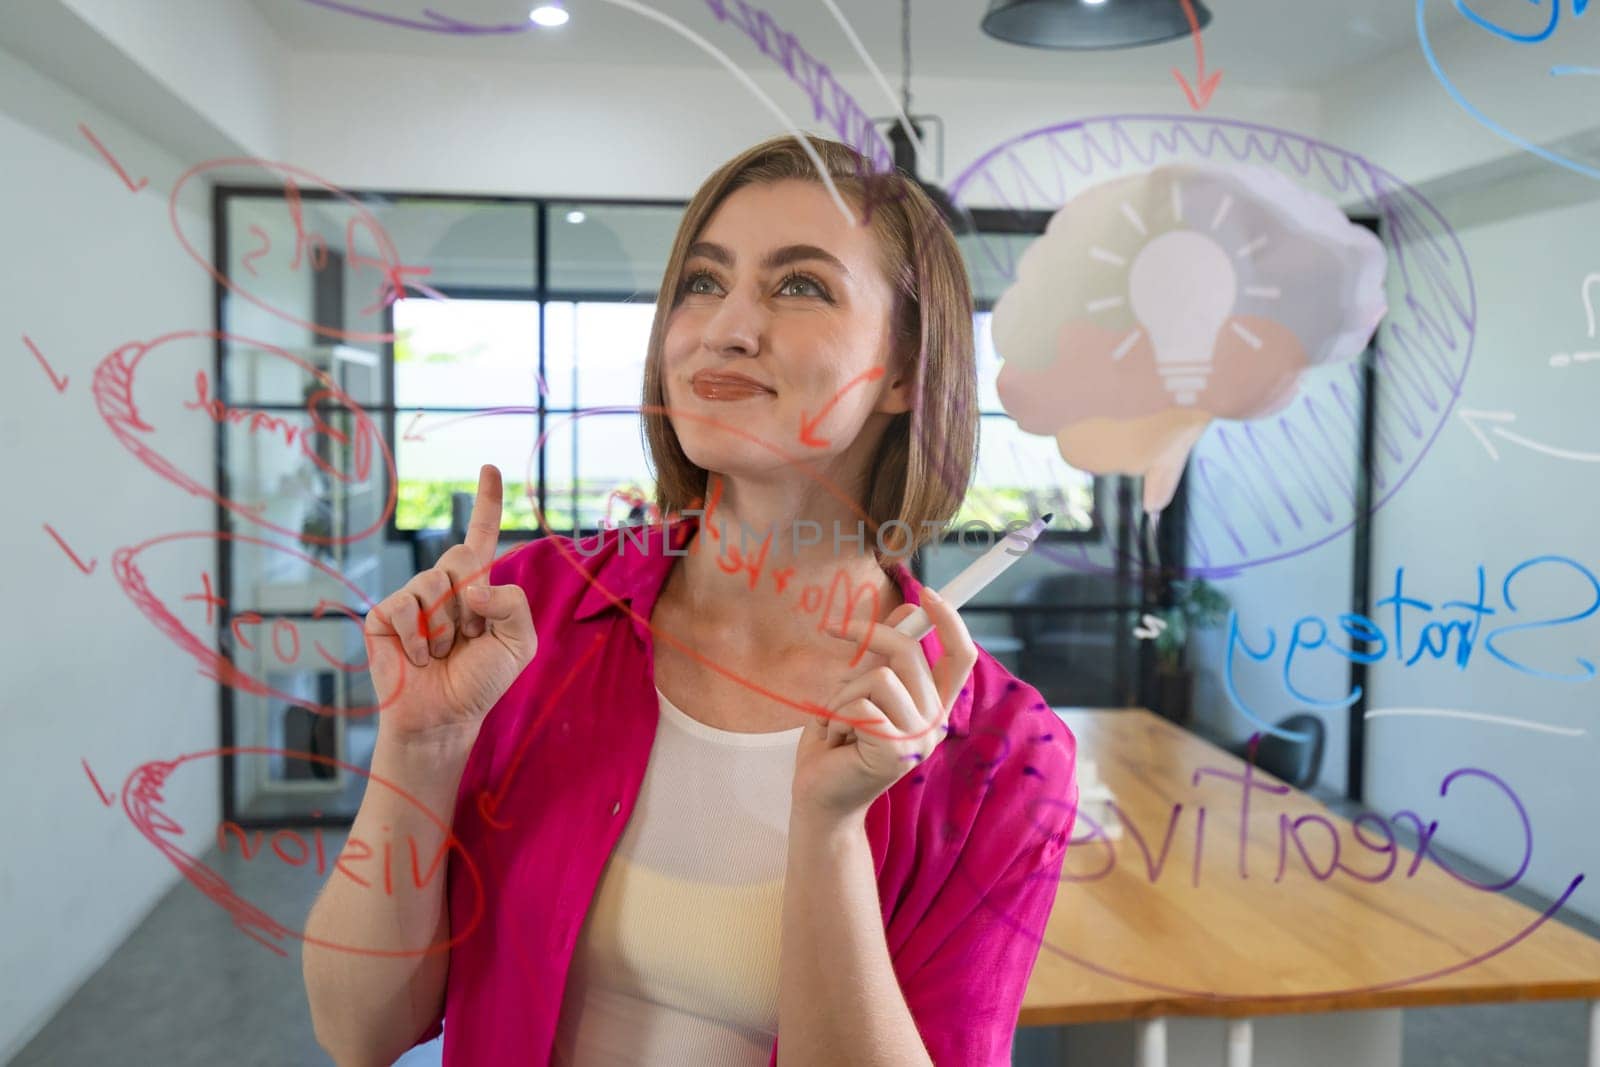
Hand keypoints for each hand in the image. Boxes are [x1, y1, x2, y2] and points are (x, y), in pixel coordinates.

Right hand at [363, 464, 536, 746]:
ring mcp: (410, 598)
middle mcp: (442, 584)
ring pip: (436, 585)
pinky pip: (405, 610)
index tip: (489, 466)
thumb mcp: (519, 643)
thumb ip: (513, 605)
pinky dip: (420, 641)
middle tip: (467, 638)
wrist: (444, 717)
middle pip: (464, 558)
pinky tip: (418, 660)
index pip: (482, 535)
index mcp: (476, 587)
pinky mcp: (383, 616)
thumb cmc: (481, 681)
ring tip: (441, 653)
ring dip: (446, 628)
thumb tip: (473, 587)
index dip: (487, 501)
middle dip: (473, 601)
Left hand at [791, 588, 977, 824]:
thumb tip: (908, 608)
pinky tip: (837, 742)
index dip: (950, 621)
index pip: (960, 657)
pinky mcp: (896, 750)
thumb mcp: (861, 690)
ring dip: (841, 694)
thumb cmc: (838, 743)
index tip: (928, 593)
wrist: (819, 797)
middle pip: (908, 652)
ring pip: (877, 678)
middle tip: (832, 629)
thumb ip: (884, 656)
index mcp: (932, 704)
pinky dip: (835, 717)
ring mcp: (919, 738)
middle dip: (866, 634)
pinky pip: (859, 706)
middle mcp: (934, 721)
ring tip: (838, 723)